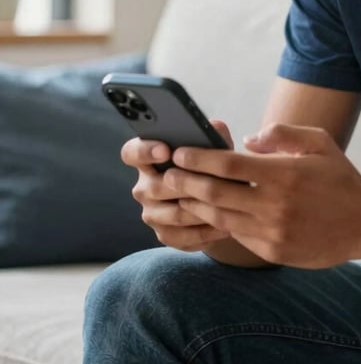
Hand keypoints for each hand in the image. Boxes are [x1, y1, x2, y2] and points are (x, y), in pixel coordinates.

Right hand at [123, 120, 232, 251]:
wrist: (223, 204)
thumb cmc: (214, 169)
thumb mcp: (216, 150)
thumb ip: (214, 137)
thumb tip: (215, 127)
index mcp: (148, 160)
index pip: (131, 152)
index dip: (144, 151)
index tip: (166, 150)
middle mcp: (144, 187)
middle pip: (155, 187)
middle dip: (185, 184)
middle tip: (211, 181)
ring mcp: (152, 213)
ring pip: (173, 214)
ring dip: (200, 209)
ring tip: (225, 205)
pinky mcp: (165, 235)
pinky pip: (183, 236)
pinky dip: (206, 231)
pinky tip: (226, 225)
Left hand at [171, 123, 360, 267]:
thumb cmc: (340, 178)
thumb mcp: (319, 143)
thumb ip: (282, 134)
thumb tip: (247, 139)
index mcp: (284, 174)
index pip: (228, 164)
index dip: (198, 158)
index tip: (180, 152)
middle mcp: (275, 205)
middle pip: (215, 193)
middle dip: (186, 182)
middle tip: (167, 174)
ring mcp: (272, 232)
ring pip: (220, 218)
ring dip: (196, 205)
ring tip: (180, 193)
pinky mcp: (273, 251)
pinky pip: (237, 235)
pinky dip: (220, 222)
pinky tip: (210, 212)